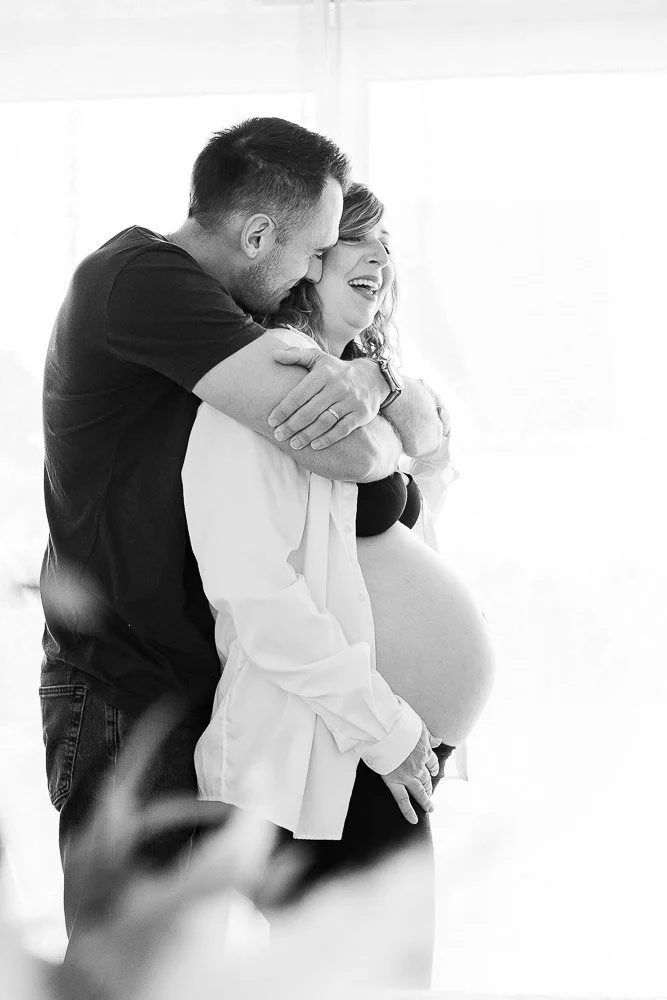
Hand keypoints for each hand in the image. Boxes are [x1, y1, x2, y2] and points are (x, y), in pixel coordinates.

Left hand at [267, 346, 385, 449]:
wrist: (373, 378)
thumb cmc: (337, 370)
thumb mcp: (319, 358)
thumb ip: (296, 355)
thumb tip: (274, 355)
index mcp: (324, 373)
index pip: (299, 394)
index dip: (284, 409)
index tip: (271, 421)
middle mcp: (337, 387)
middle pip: (310, 411)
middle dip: (292, 425)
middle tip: (278, 436)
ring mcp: (350, 401)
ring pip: (324, 422)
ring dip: (307, 435)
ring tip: (294, 444)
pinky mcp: (360, 414)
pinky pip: (342, 430)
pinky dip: (328, 439)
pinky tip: (314, 446)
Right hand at [380, 722, 441, 824]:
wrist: (384, 727)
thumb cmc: (398, 722)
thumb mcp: (418, 725)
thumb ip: (428, 736)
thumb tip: (439, 741)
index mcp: (424, 750)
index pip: (432, 762)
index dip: (432, 768)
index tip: (433, 771)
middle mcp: (418, 764)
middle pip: (427, 778)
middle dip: (429, 785)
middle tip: (430, 792)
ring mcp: (408, 775)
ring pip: (420, 790)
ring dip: (425, 799)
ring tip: (429, 807)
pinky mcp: (395, 781)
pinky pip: (403, 800)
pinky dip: (408, 811)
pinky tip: (413, 820)